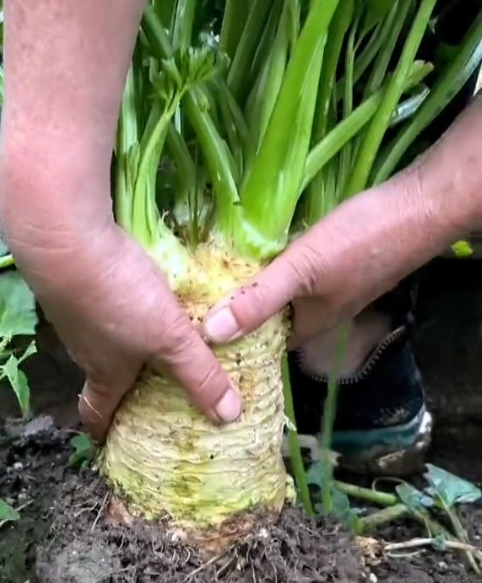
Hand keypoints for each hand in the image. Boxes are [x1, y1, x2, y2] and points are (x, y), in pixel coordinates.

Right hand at [9, 221, 241, 442]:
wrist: (63, 239)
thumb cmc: (118, 299)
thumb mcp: (169, 340)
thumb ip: (199, 374)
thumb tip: (229, 417)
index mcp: (105, 371)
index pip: (97, 411)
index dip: (103, 427)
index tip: (109, 440)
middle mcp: (84, 348)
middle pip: (100, 373)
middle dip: (120, 382)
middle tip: (146, 386)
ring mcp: (73, 312)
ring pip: (99, 335)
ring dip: (120, 339)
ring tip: (148, 335)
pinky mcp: (73, 278)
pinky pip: (96, 299)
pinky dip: (115, 301)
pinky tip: (134, 287)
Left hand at [202, 170, 456, 348]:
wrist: (420, 206)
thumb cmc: (362, 241)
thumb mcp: (303, 270)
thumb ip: (258, 300)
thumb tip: (211, 334)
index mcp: (307, 327)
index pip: (257, 347)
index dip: (227, 343)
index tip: (190, 332)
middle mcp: (316, 315)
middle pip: (266, 322)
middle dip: (234, 315)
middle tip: (192, 302)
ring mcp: (327, 290)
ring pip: (278, 299)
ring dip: (251, 291)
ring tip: (209, 278)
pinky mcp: (333, 265)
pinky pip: (292, 277)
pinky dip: (270, 271)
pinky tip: (253, 255)